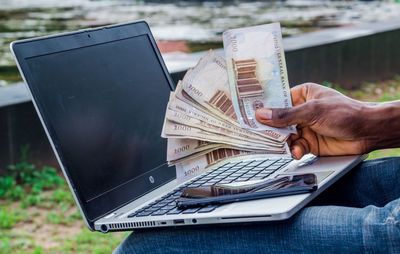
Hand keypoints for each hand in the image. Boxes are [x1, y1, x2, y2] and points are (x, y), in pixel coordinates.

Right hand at [255, 83, 375, 159]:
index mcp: (302, 95)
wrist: (367, 132)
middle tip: (259, 135)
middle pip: (278, 121)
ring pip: (285, 136)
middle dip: (271, 129)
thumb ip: (285, 115)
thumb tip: (261, 114)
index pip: (278, 101)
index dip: (264, 108)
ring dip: (283, 142)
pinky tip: (297, 151)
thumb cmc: (344, 112)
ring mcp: (305, 128)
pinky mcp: (310, 143)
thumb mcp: (311, 111)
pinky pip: (295, 147)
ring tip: (283, 145)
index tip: (250, 114)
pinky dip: (294, 150)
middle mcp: (301, 111)